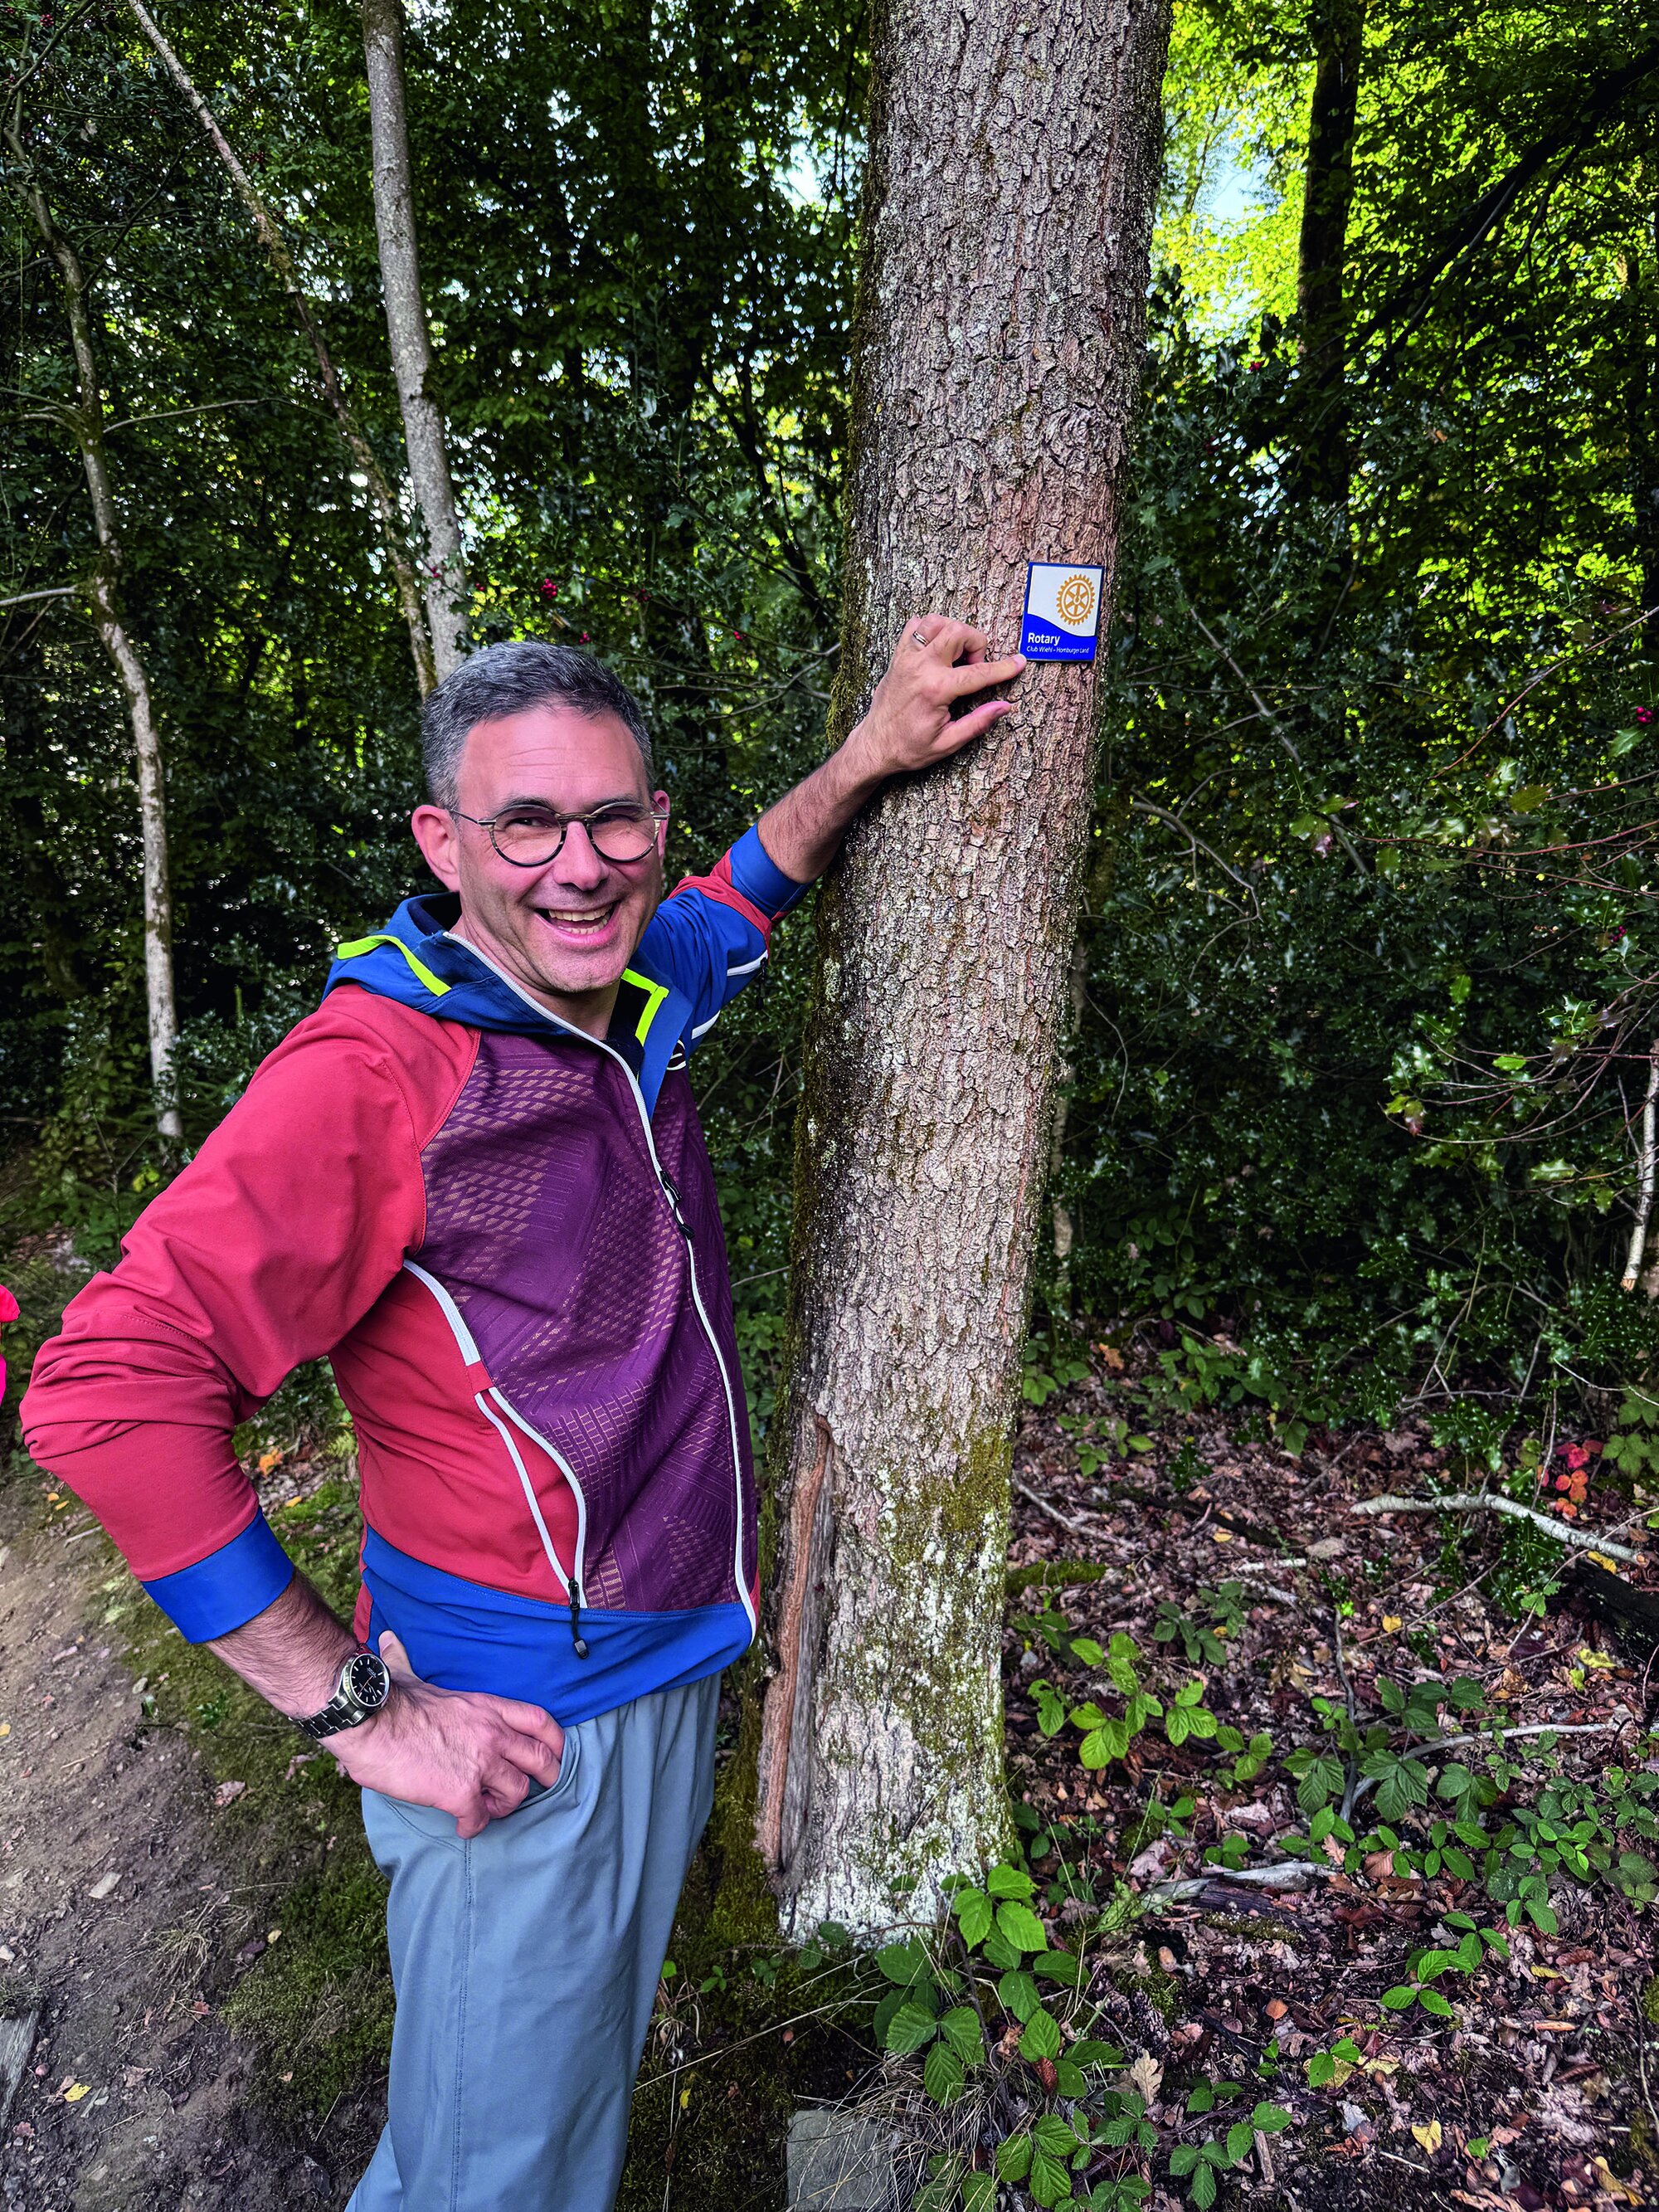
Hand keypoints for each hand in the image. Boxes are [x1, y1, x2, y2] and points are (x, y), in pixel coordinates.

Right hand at [326, 1630, 564, 1838]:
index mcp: (487, 1707)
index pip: (539, 1721)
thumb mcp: (412, 1676)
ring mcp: (480, 1764)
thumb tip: (387, 1641)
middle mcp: (492, 1734)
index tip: (556, 1753)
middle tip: (536, 1789)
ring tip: (488, 1807)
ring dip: (505, 1805)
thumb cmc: (389, 1699)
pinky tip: (463, 1825)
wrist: (370, 1723)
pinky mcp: (460, 1792)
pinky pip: (481, 1817)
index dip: (554, 1740)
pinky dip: (474, 1825)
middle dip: (546, 1776)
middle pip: (541, 1759)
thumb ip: (408, 1661)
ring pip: (517, 1792)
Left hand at [846, 616, 1026, 780]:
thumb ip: (977, 723)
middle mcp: (920, 668)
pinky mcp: (897, 656)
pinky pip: (915, 625)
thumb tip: (1004, 707)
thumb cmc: (909, 748)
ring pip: (936, 621)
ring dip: (953, 631)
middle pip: (957, 631)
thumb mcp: (948, 743)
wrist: (874, 746)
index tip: (1019, 662)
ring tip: (956, 655)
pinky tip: (937, 649)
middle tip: (974, 666)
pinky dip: (930, 629)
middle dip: (976, 643)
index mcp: (935, 690)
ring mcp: (906, 658)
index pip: (978, 672)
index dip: (1003, 668)